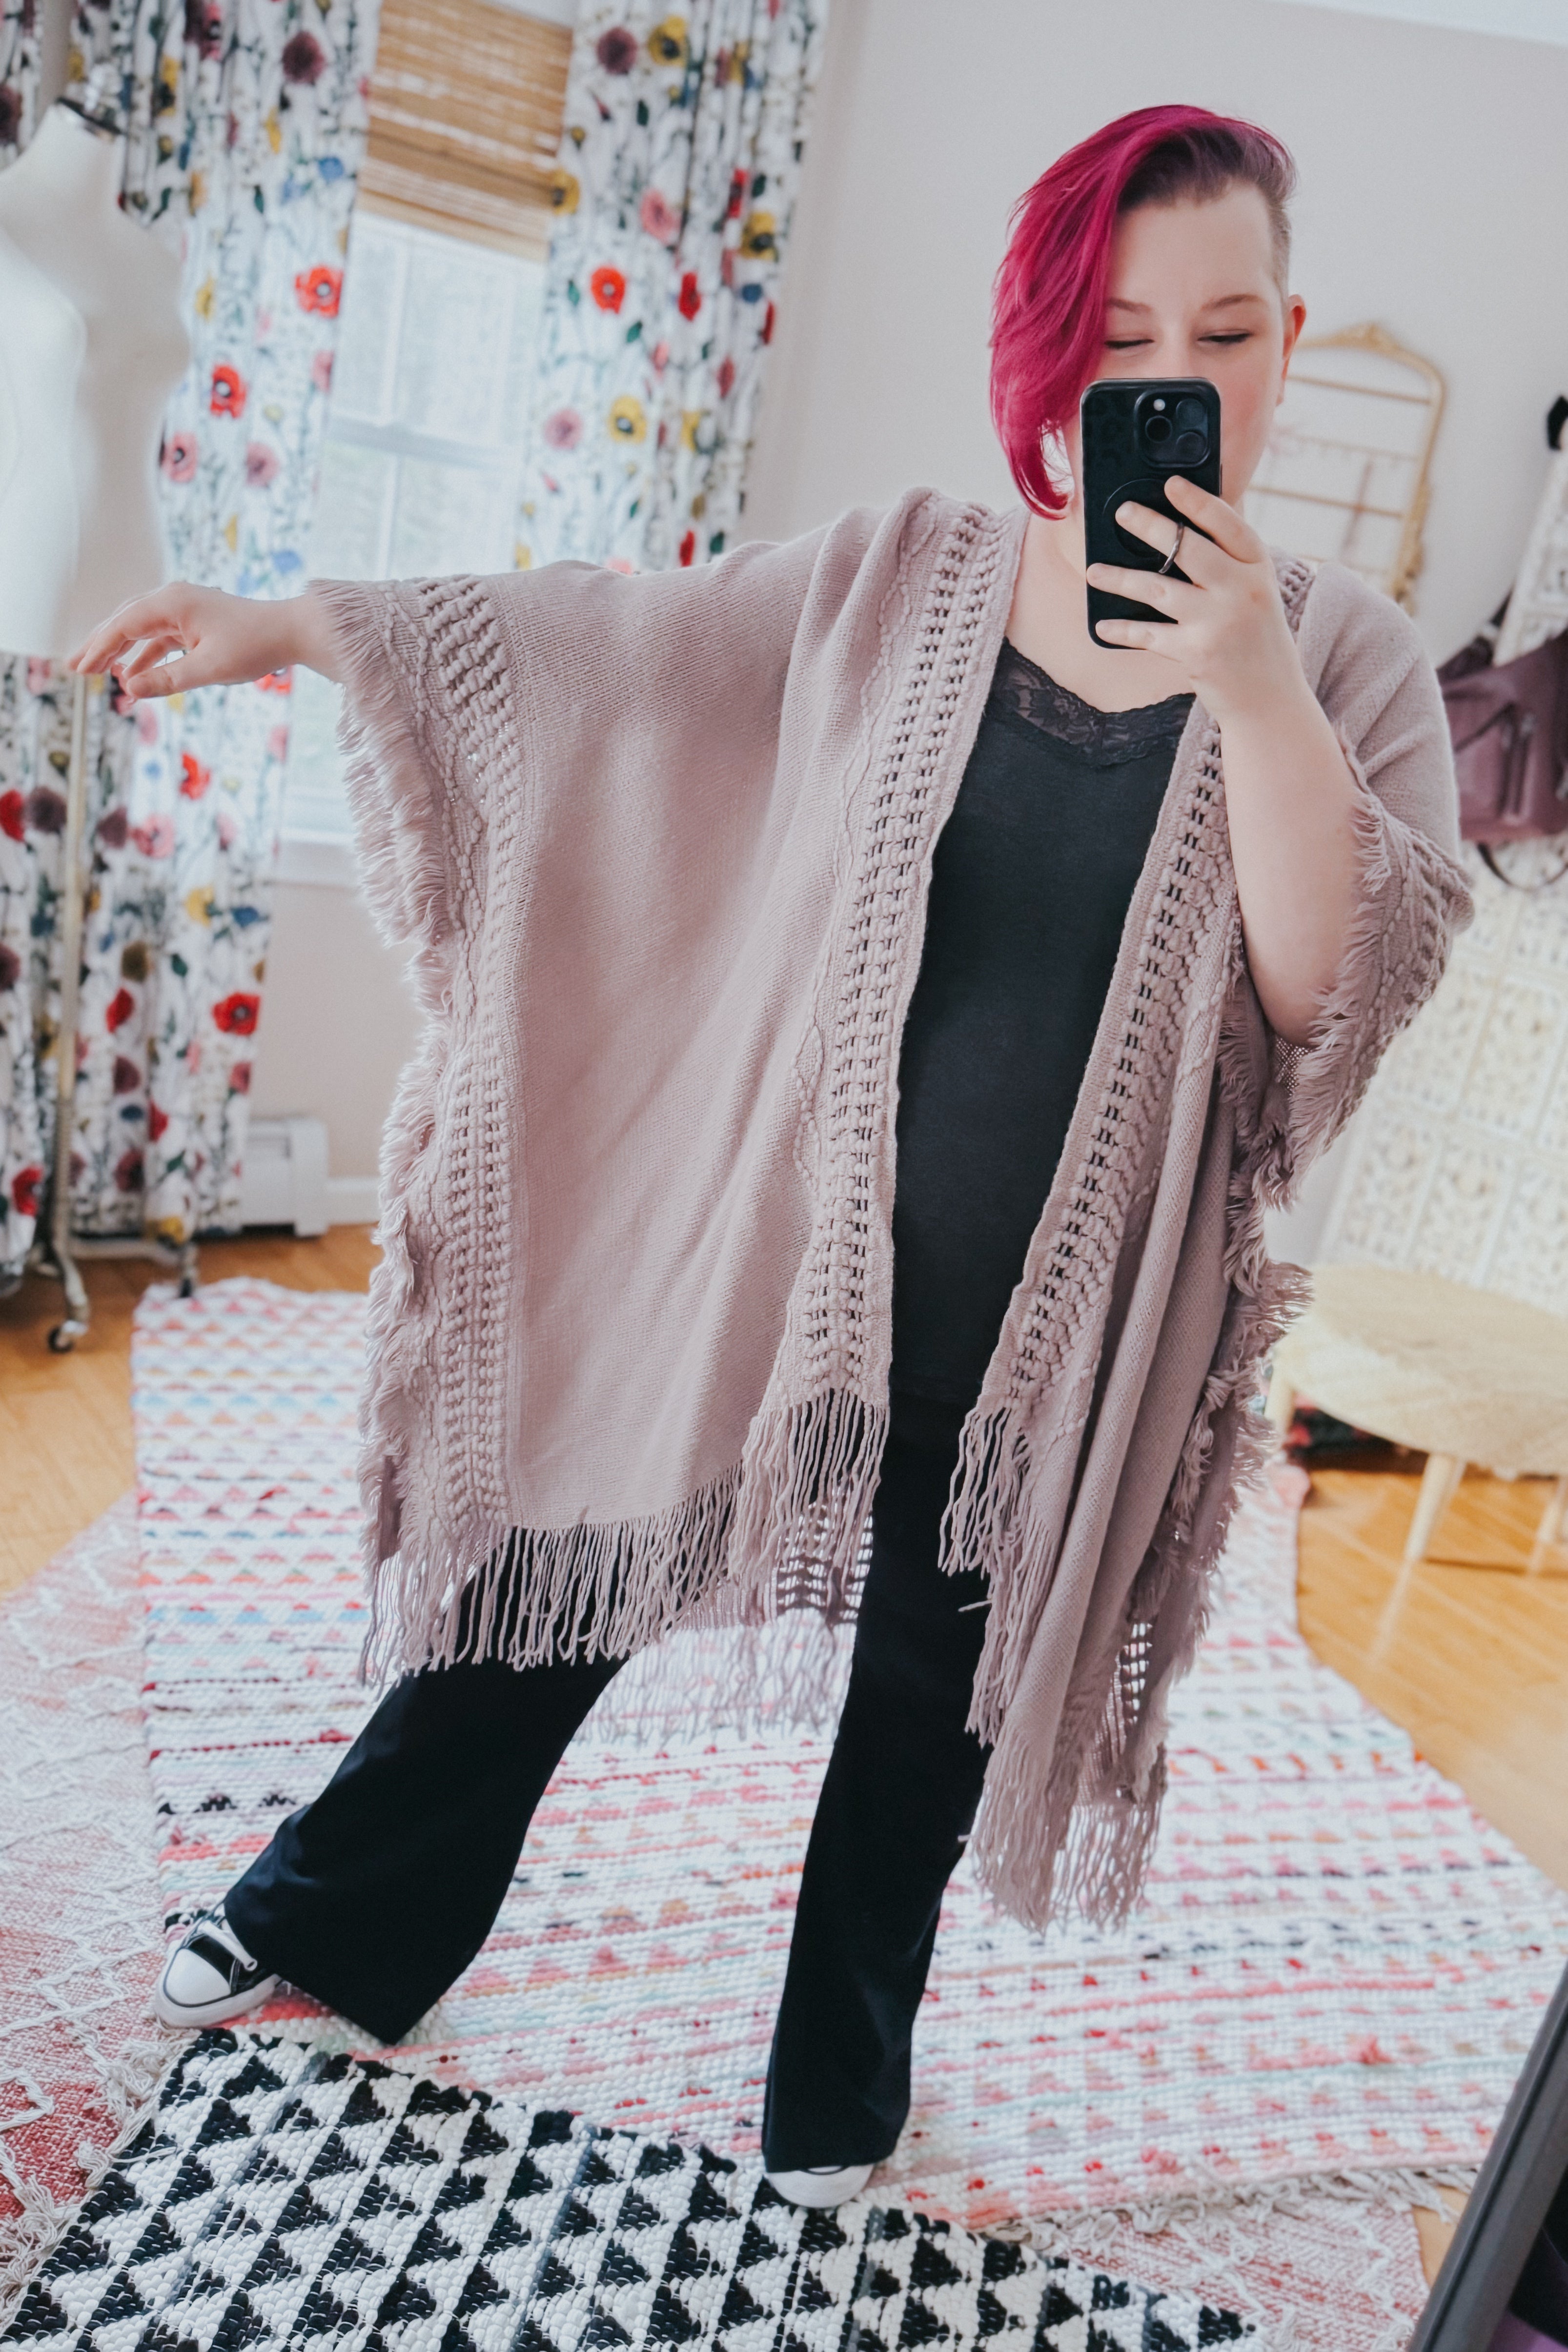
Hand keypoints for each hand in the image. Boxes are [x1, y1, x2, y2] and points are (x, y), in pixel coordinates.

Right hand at [66, 581, 318, 701]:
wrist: (289, 631)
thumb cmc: (253, 647)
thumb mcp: (208, 668)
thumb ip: (167, 679)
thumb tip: (130, 689)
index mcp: (172, 603)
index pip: (123, 624)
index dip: (99, 647)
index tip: (80, 668)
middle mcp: (173, 599)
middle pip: (125, 621)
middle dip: (100, 645)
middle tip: (74, 667)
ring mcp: (183, 608)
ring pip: (140, 629)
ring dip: (119, 651)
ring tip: (95, 671)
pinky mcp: (193, 621)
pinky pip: (159, 637)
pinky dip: (144, 655)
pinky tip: (131, 674)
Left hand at [1083, 473, 1309, 728]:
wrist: (1270, 700)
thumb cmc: (1256, 641)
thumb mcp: (1256, 595)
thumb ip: (1228, 565)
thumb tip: (1178, 533)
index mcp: (1259, 569)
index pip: (1229, 525)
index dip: (1199, 502)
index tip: (1172, 485)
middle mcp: (1242, 590)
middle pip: (1189, 548)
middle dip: (1151, 527)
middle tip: (1123, 512)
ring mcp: (1218, 622)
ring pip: (1158, 588)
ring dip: (1121, 578)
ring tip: (1094, 571)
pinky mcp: (1196, 653)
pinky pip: (1149, 634)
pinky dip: (1123, 630)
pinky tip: (1102, 625)